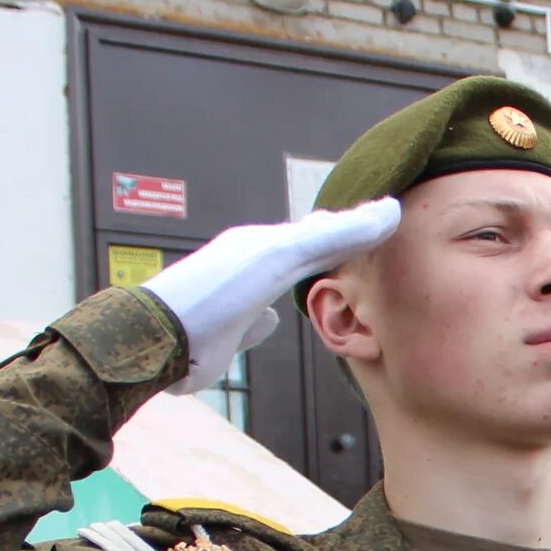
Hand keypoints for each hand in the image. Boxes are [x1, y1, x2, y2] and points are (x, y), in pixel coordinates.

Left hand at [139, 199, 400, 394]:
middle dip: (327, 245)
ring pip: (279, 283)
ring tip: (325, 277)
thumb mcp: (280, 257)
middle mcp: (248, 265)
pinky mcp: (227, 333)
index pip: (316, 228)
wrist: (160, 341)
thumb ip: (331, 236)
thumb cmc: (217, 295)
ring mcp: (236, 298)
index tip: (382, 217)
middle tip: (358, 239)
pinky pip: (256, 319)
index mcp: (260, 242)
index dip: (349, 224)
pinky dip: (270, 317)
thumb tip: (389, 209)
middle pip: (298, 250)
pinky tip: (272, 319)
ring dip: (301, 278)